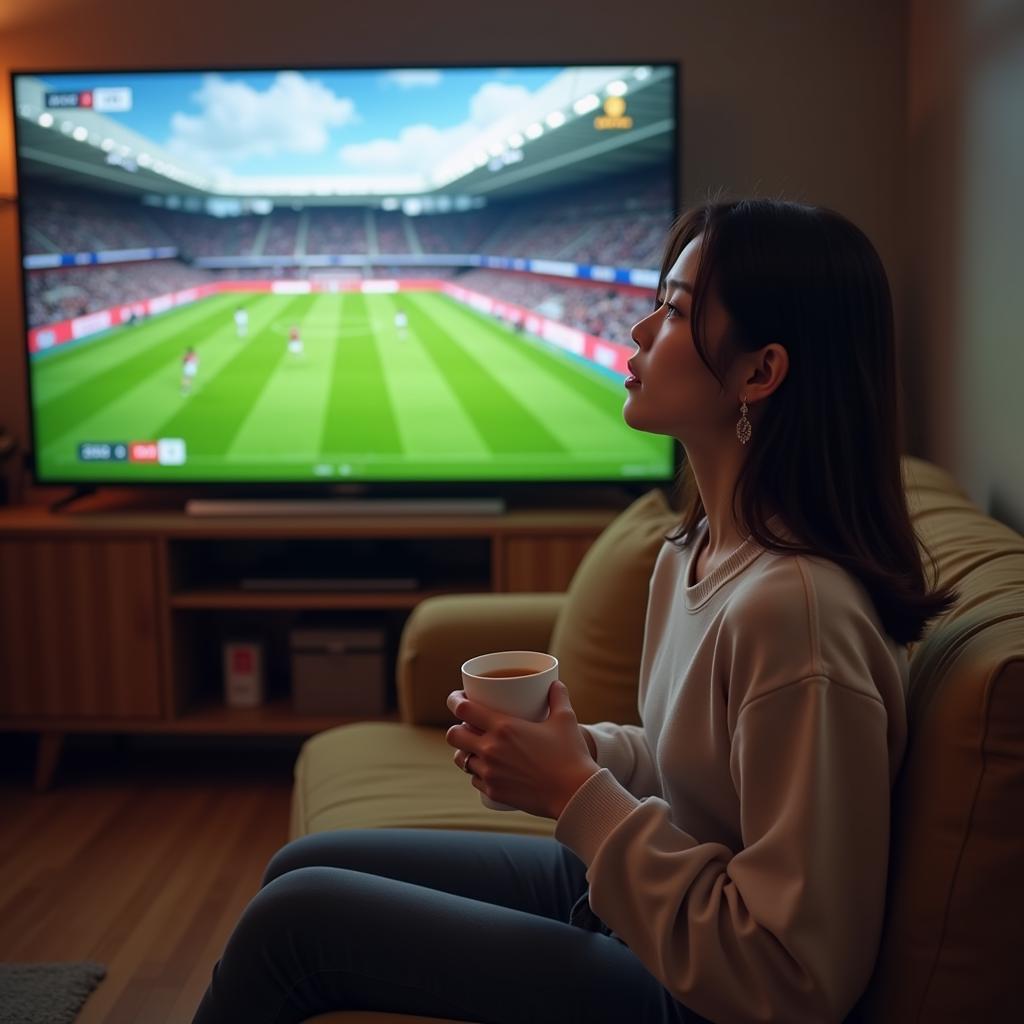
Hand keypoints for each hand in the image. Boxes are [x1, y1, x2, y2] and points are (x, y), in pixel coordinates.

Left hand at [445, 680, 599, 818]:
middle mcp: (491, 749)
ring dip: (465, 752)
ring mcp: (490, 773)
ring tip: (474, 748)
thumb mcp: (566, 719)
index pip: (464, 709)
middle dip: (457, 728)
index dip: (455, 700)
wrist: (574, 794)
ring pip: (461, 760)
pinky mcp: (494, 792)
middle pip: (454, 735)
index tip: (457, 697)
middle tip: (467, 725)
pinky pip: (474, 780)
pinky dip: (477, 773)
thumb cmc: (571, 755)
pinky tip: (487, 770)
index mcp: (503, 727)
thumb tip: (555, 683)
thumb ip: (558, 697)